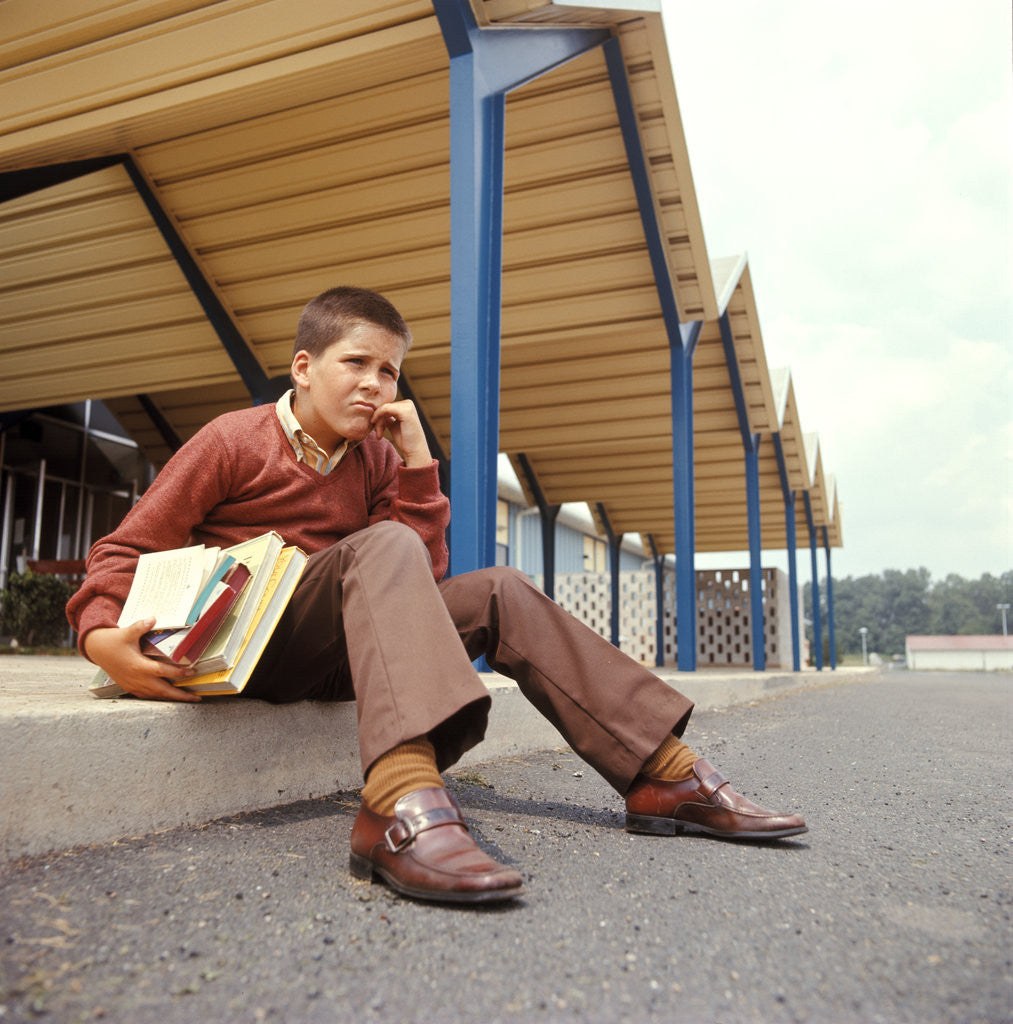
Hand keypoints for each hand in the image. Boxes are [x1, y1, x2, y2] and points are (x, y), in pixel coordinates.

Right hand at [84, 619, 200, 701]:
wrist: (97, 650)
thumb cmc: (114, 641)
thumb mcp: (127, 632)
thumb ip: (140, 626)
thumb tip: (153, 618)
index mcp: (138, 666)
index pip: (162, 671)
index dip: (178, 673)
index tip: (192, 671)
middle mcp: (137, 679)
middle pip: (163, 691)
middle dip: (180, 695)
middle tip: (197, 697)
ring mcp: (133, 685)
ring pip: (156, 696)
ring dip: (172, 698)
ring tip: (188, 698)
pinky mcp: (130, 688)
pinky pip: (147, 696)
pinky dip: (160, 698)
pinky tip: (170, 697)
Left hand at [371, 399, 432, 468]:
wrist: (415, 451)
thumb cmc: (405, 441)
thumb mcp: (394, 426)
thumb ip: (388, 418)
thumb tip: (378, 413)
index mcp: (406, 406)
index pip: (387, 406)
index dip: (379, 417)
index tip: (378, 431)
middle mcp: (408, 403)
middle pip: (384, 406)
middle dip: (378, 420)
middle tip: (378, 434)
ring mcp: (407, 406)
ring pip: (383, 408)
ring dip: (378, 422)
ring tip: (379, 435)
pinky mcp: (404, 411)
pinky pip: (385, 409)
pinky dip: (378, 418)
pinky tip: (379, 430)